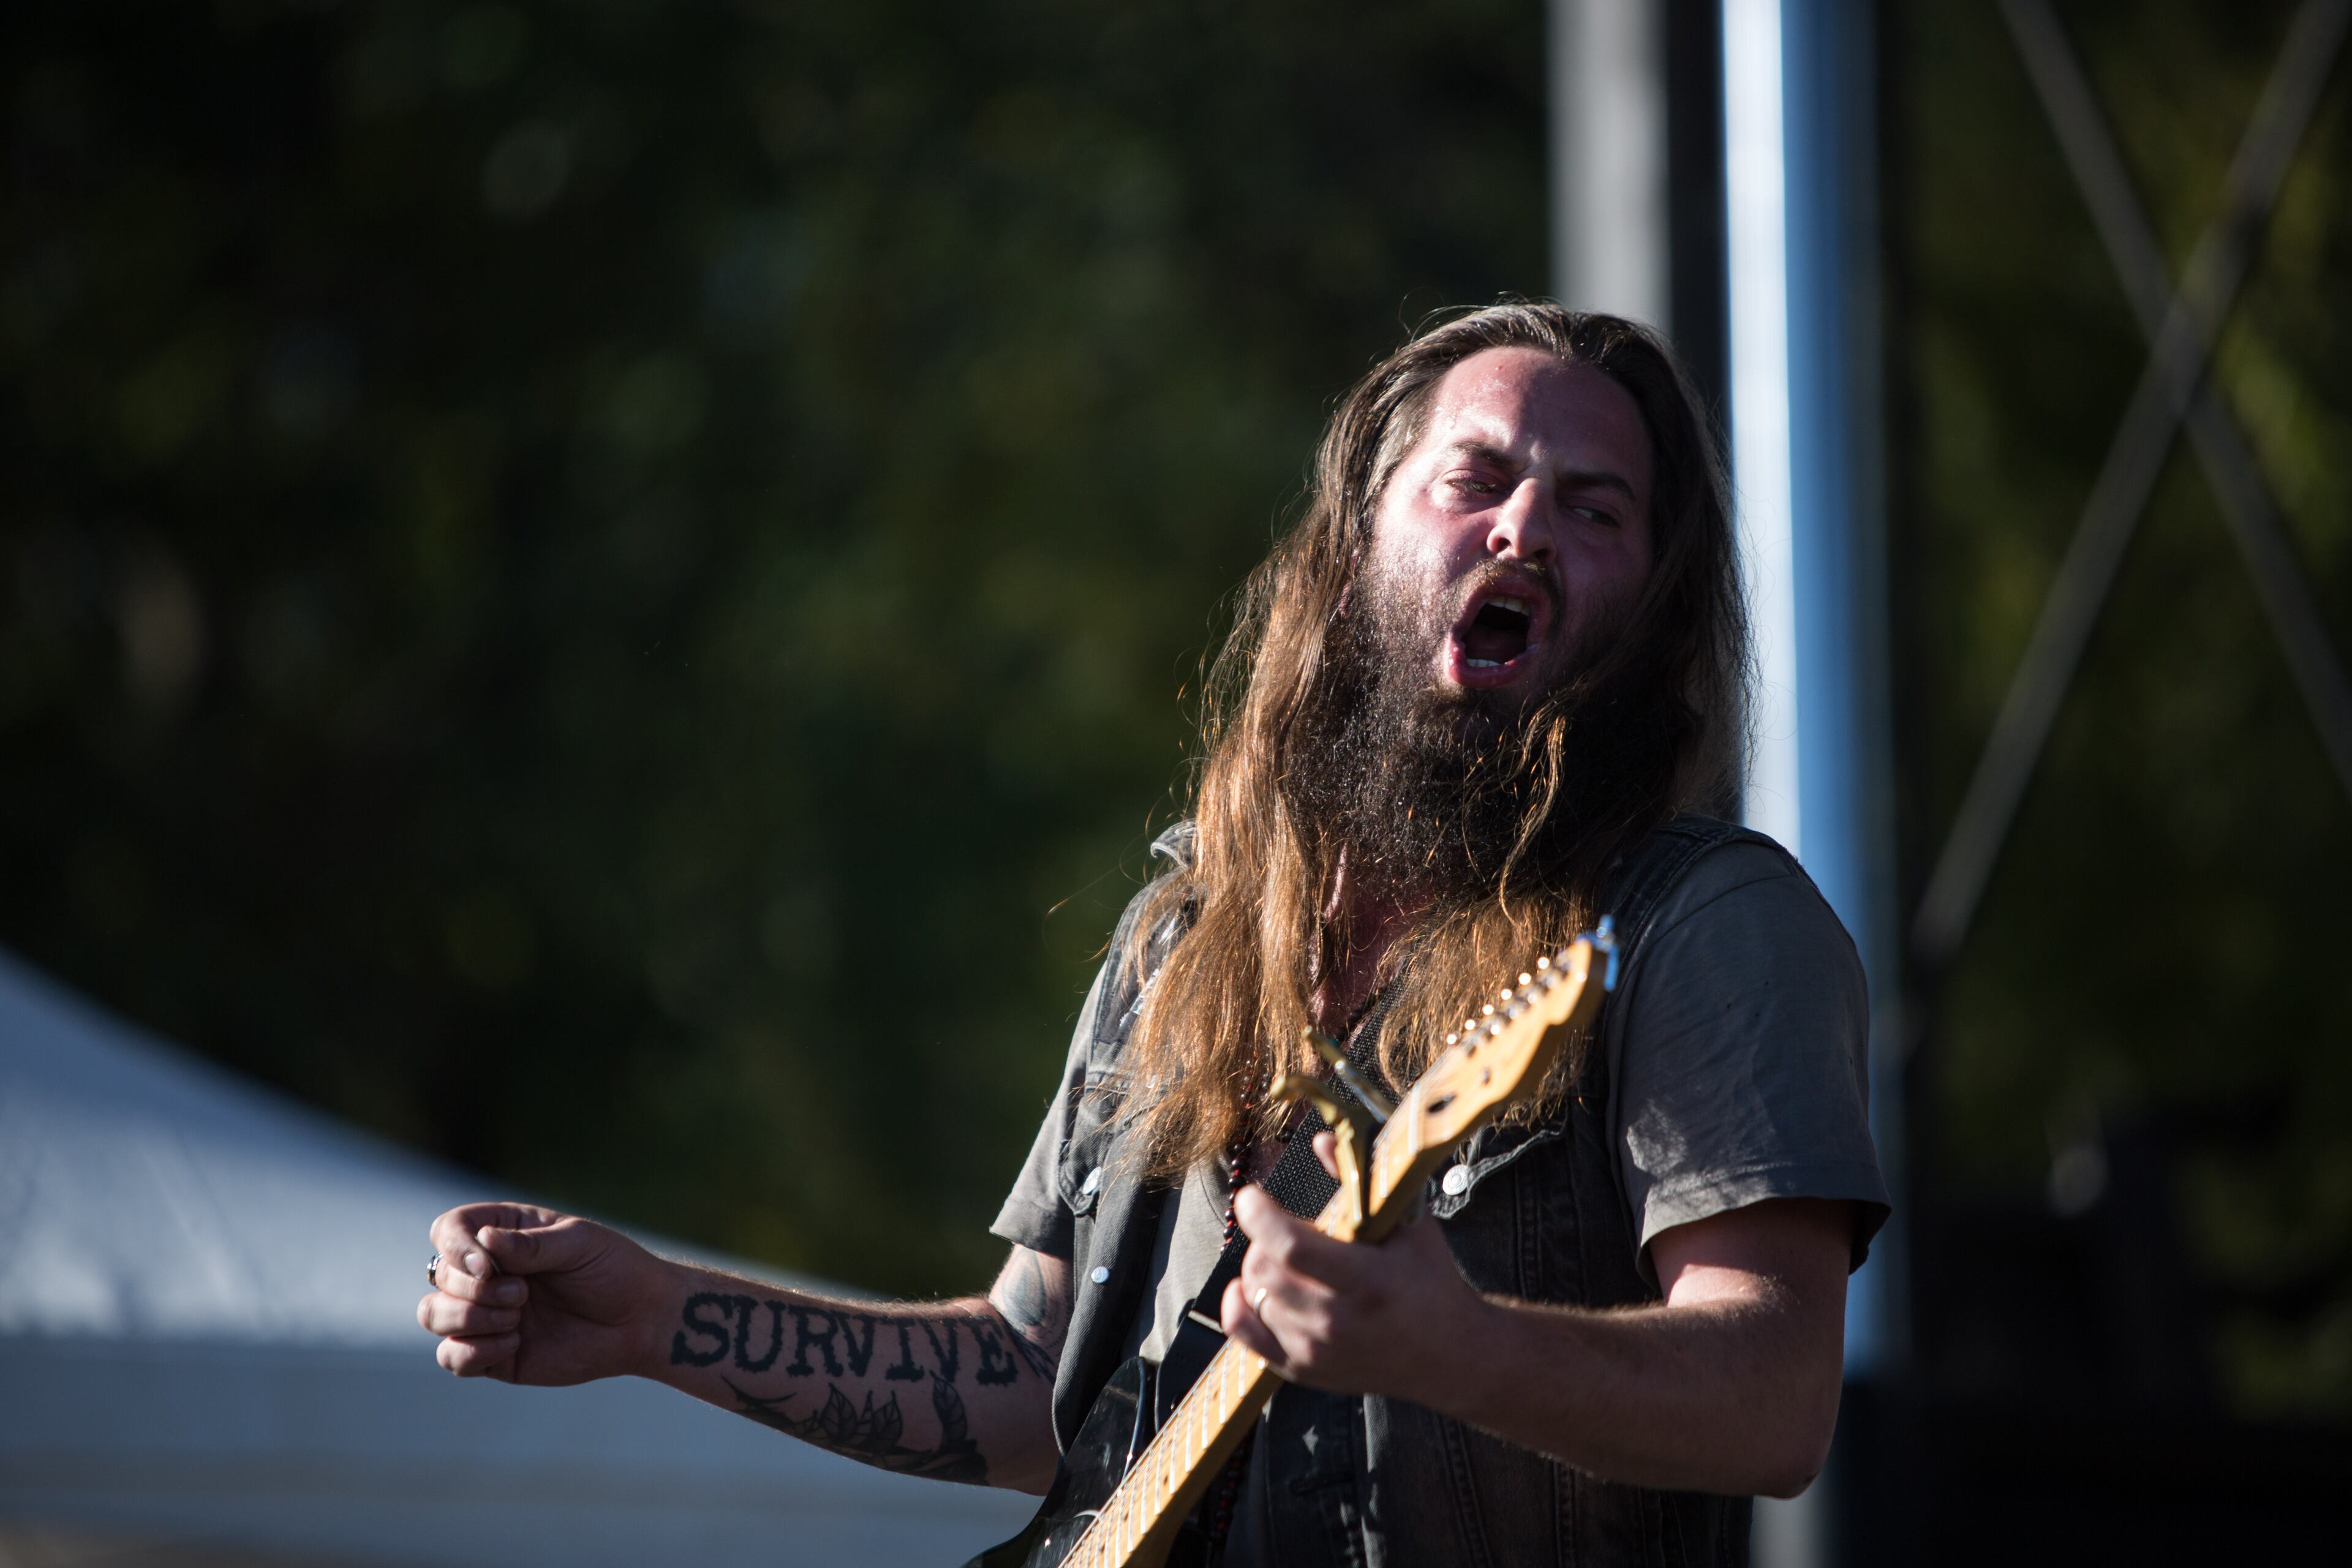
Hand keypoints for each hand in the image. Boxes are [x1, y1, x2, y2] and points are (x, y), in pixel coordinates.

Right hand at [419, 1202, 675, 1383]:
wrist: (641, 1320)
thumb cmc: (615, 1270)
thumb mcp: (579, 1244)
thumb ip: (531, 1246)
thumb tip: (483, 1241)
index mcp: (505, 1235)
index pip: (448, 1231)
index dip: (456, 1248)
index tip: (488, 1265)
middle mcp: (487, 1273)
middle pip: (439, 1276)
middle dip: (475, 1288)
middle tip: (523, 1294)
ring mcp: (486, 1314)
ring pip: (433, 1315)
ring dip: (468, 1318)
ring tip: (517, 1318)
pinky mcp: (492, 1354)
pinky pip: (451, 1358)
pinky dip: (471, 1353)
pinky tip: (513, 1344)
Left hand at [1217, 1132, 1487, 1404]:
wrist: (1448, 1353)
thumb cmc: (1429, 1280)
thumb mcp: (1409, 1224)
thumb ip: (1362, 1181)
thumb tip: (1322, 1139)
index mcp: (1368, 1281)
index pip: (1292, 1248)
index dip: (1260, 1215)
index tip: (1251, 1195)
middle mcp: (1338, 1322)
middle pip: (1266, 1270)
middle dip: (1262, 1238)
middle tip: (1281, 1227)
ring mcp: (1317, 1351)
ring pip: (1254, 1295)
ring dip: (1259, 1267)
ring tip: (1285, 1257)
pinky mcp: (1302, 1370)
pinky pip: (1244, 1333)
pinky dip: (1238, 1303)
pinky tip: (1250, 1286)